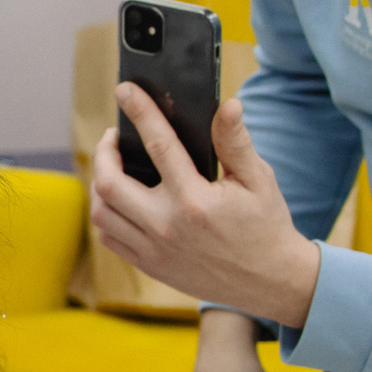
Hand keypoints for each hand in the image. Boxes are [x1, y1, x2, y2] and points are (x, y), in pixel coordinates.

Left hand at [89, 92, 321, 325]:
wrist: (271, 281)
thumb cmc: (266, 225)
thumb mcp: (258, 181)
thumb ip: (235, 143)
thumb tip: (227, 105)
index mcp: (194, 201)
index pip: (158, 145)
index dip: (140, 112)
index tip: (126, 90)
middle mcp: (166, 225)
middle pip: (109, 182)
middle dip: (104, 152)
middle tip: (114, 138)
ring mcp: (153, 249)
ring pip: (102, 212)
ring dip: (101, 183)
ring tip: (114, 167)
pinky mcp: (148, 265)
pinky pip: (109, 236)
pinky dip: (106, 214)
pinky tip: (120, 199)